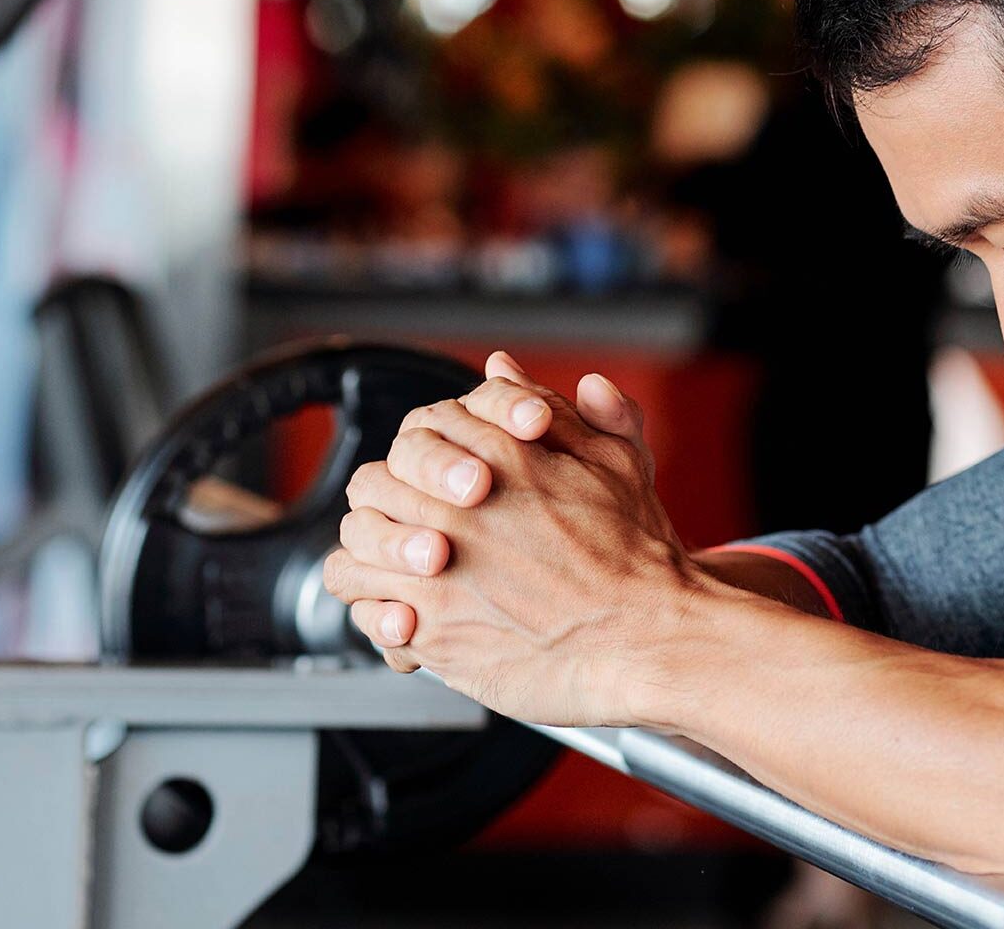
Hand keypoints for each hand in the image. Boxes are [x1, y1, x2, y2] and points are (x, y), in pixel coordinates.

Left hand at [320, 352, 697, 725]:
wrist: (647, 638)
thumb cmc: (638, 556)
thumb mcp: (618, 461)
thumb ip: (562, 410)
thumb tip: (506, 365)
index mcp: (499, 459)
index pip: (421, 432)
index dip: (428, 453)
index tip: (446, 481)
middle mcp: (457, 512)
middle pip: (374, 484)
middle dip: (388, 499)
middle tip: (415, 523)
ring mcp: (436, 573)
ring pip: (356, 548)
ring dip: (371, 554)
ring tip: (401, 569)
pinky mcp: (431, 632)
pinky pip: (368, 613)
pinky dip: (379, 614)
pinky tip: (409, 617)